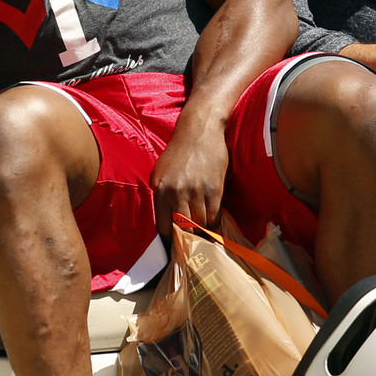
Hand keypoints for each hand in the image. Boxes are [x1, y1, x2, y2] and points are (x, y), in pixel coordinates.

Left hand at [152, 118, 228, 237]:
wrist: (199, 130)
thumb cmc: (179, 151)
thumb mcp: (161, 171)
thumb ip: (162, 194)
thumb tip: (166, 218)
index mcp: (161, 189)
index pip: (164, 225)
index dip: (170, 238)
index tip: (176, 244)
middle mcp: (177, 192)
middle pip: (183, 228)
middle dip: (187, 239)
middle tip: (191, 245)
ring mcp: (197, 191)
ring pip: (200, 224)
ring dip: (202, 232)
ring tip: (203, 237)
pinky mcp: (214, 189)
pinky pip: (214, 215)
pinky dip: (214, 224)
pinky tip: (213, 226)